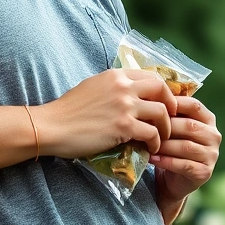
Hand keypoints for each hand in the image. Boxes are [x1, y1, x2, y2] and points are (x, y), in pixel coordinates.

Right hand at [31, 69, 176, 159]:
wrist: (52, 126)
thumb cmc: (67, 110)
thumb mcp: (92, 87)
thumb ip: (112, 87)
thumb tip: (128, 93)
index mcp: (116, 75)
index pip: (150, 76)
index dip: (163, 90)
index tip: (166, 102)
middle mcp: (123, 86)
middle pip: (161, 89)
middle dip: (172, 105)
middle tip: (172, 118)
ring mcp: (125, 106)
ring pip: (161, 112)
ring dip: (166, 127)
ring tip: (161, 138)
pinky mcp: (123, 126)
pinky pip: (152, 133)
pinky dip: (156, 142)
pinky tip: (151, 149)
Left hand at [151, 97, 220, 202]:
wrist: (173, 181)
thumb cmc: (170, 148)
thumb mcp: (172, 128)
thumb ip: (169, 113)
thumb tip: (149, 91)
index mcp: (208, 120)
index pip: (194, 105)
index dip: (174, 104)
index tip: (153, 105)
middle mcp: (214, 135)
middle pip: (189, 126)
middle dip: (165, 127)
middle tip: (144, 127)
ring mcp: (212, 155)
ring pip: (186, 146)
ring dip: (164, 145)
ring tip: (146, 144)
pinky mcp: (204, 172)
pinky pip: (184, 164)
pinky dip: (166, 161)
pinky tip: (152, 158)